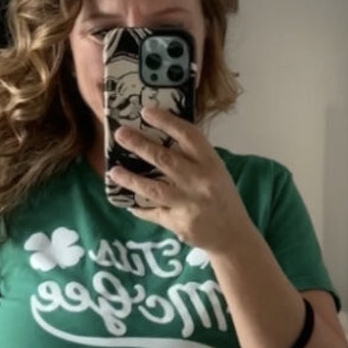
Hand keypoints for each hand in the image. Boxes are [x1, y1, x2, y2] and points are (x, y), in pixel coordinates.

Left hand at [108, 106, 252, 254]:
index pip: (189, 135)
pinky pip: (152, 213)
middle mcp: (200, 181)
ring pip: (153, 188)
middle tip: (120, 134)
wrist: (233, 236)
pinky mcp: (179, 224)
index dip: (167, 121)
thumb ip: (193, 158)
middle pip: (165, 159)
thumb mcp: (215, 172)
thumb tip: (159, 138)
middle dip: (139, 145)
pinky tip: (126, 201)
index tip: (146, 111)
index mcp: (211, 164)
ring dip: (130, 179)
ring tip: (113, 171)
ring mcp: (189, 204)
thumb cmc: (221, 198)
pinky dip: (138, 207)